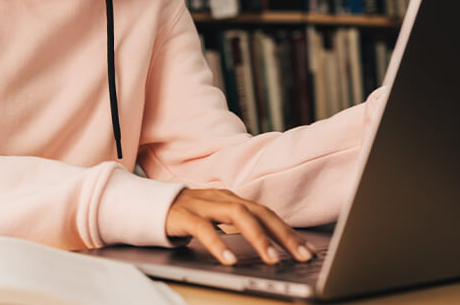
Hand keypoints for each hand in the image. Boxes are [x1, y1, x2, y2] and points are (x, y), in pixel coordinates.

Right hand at [166, 188, 316, 265]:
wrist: (150, 205)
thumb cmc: (189, 215)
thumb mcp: (218, 220)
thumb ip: (241, 227)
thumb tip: (274, 248)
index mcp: (233, 200)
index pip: (267, 213)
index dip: (289, 231)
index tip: (308, 250)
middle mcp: (222, 199)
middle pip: (258, 212)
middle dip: (283, 234)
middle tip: (301, 256)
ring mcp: (203, 205)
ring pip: (236, 216)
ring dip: (258, 238)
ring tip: (272, 259)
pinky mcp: (183, 216)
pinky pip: (203, 229)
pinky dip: (218, 244)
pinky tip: (229, 260)